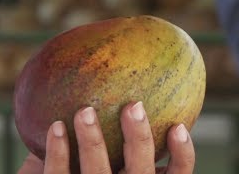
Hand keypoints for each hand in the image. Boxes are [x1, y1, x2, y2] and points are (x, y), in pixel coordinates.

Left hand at [15, 103, 195, 173]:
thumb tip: (120, 74)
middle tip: (134, 105)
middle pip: (141, 172)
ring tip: (85, 111)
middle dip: (139, 138)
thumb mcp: (108, 157)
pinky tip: (56, 126)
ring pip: (98, 173)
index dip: (183, 154)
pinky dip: (58, 151)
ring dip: (92, 141)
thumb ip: (118, 133)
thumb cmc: (82, 167)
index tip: (178, 125)